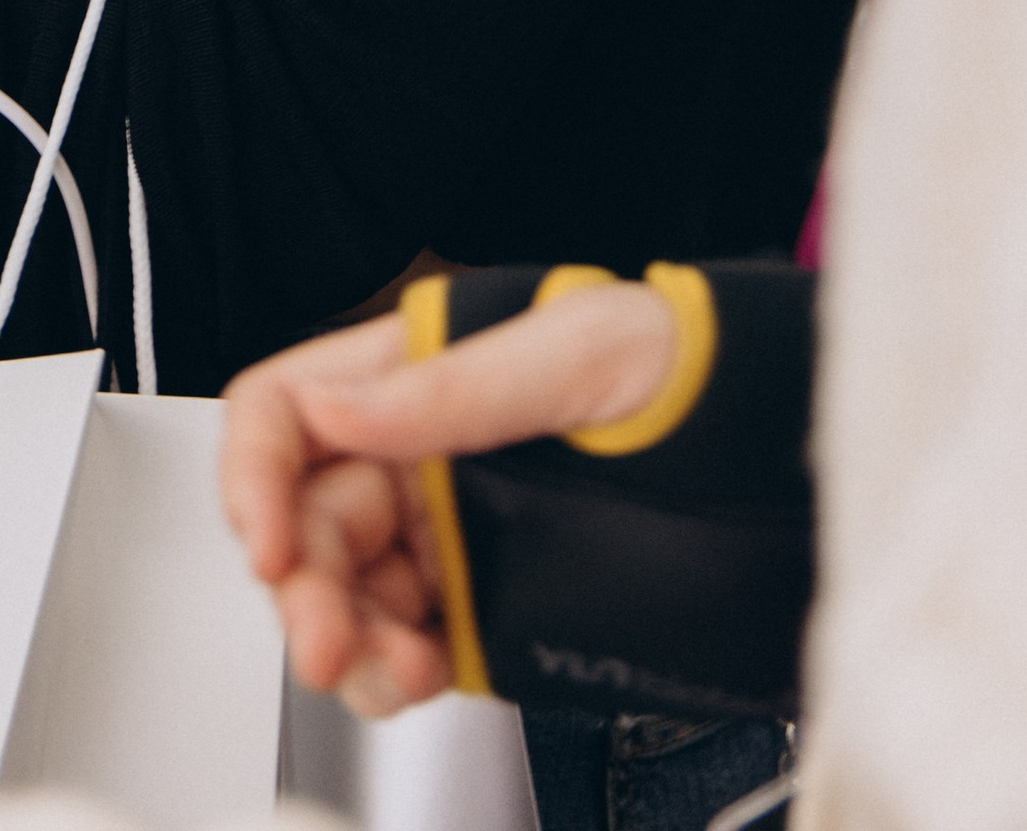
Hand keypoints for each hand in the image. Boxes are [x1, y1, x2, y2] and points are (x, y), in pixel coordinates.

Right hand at [219, 282, 677, 718]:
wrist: (770, 447)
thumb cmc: (684, 363)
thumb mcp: (575, 350)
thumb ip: (452, 384)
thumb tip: (336, 409)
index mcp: (413, 375)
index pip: (287, 412)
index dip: (256, 473)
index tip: (269, 539)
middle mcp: (414, 458)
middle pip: (306, 523)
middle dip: (299, 586)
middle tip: (321, 637)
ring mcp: (444, 540)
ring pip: (341, 599)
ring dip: (341, 642)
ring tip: (383, 668)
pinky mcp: (480, 611)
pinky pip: (401, 652)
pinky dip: (389, 676)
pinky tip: (417, 673)